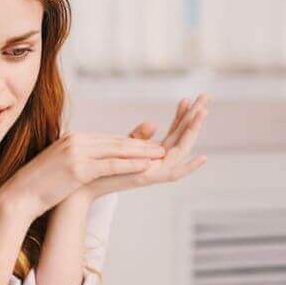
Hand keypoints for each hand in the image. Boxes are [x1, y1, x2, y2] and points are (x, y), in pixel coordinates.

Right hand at [0, 130, 164, 220]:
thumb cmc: (37, 186)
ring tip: (160, 154)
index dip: (129, 143)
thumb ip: (74, 159)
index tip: (146, 146)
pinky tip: (146, 165)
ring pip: (116, 150)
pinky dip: (131, 163)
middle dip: (140, 144)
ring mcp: (76, 153)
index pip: (106, 139)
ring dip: (141, 152)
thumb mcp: (58, 166)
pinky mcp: (78, 168)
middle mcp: (75, 141)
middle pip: (115, 141)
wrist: (18, 196)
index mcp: (70, 138)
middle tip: (161, 147)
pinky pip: (111, 164)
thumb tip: (87, 163)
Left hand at [78, 94, 208, 200]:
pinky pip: (173, 174)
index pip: (171, 132)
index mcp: (149, 154)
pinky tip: (204, 157)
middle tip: (205, 97)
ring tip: (204, 112)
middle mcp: (155, 162)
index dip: (180, 116)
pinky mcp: (146, 181)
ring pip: (181, 150)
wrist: (80, 188)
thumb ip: (137, 137)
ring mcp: (153, 171)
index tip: (186, 97)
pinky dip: (189, 168)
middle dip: (194, 118)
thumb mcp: (118, 147)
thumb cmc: (96, 167)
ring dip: (193, 131)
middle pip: (181, 138)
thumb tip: (153, 123)